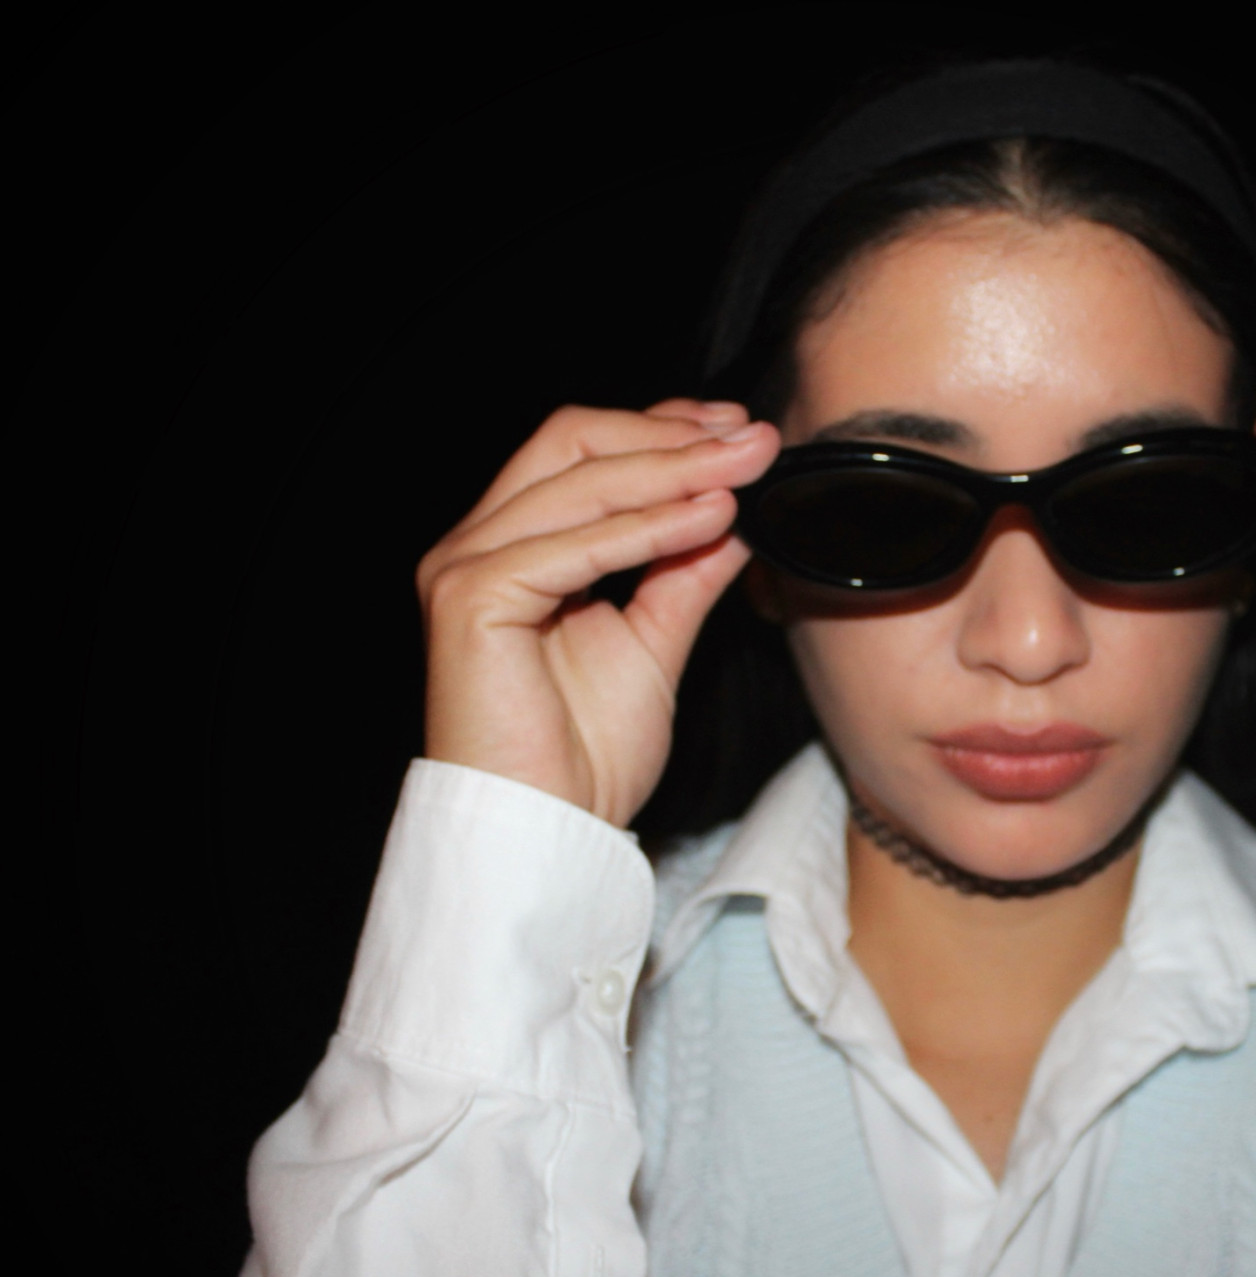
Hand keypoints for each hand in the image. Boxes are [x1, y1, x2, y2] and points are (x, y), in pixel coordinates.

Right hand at [418, 399, 777, 825]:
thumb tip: (736, 515)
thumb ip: (687, 573)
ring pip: (578, 481)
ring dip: (674, 471)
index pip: (583, 450)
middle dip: (672, 435)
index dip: (663, 429)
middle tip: (753, 439)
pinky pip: (573, 546)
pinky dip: (647, 528)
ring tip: (745, 469)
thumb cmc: (586, 759)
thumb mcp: (656, 643)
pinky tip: (709, 519)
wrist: (551, 833)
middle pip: (572, 441)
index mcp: (513, 546)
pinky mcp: (473, 600)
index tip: (738, 430)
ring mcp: (467, 567)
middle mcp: (479, 544)